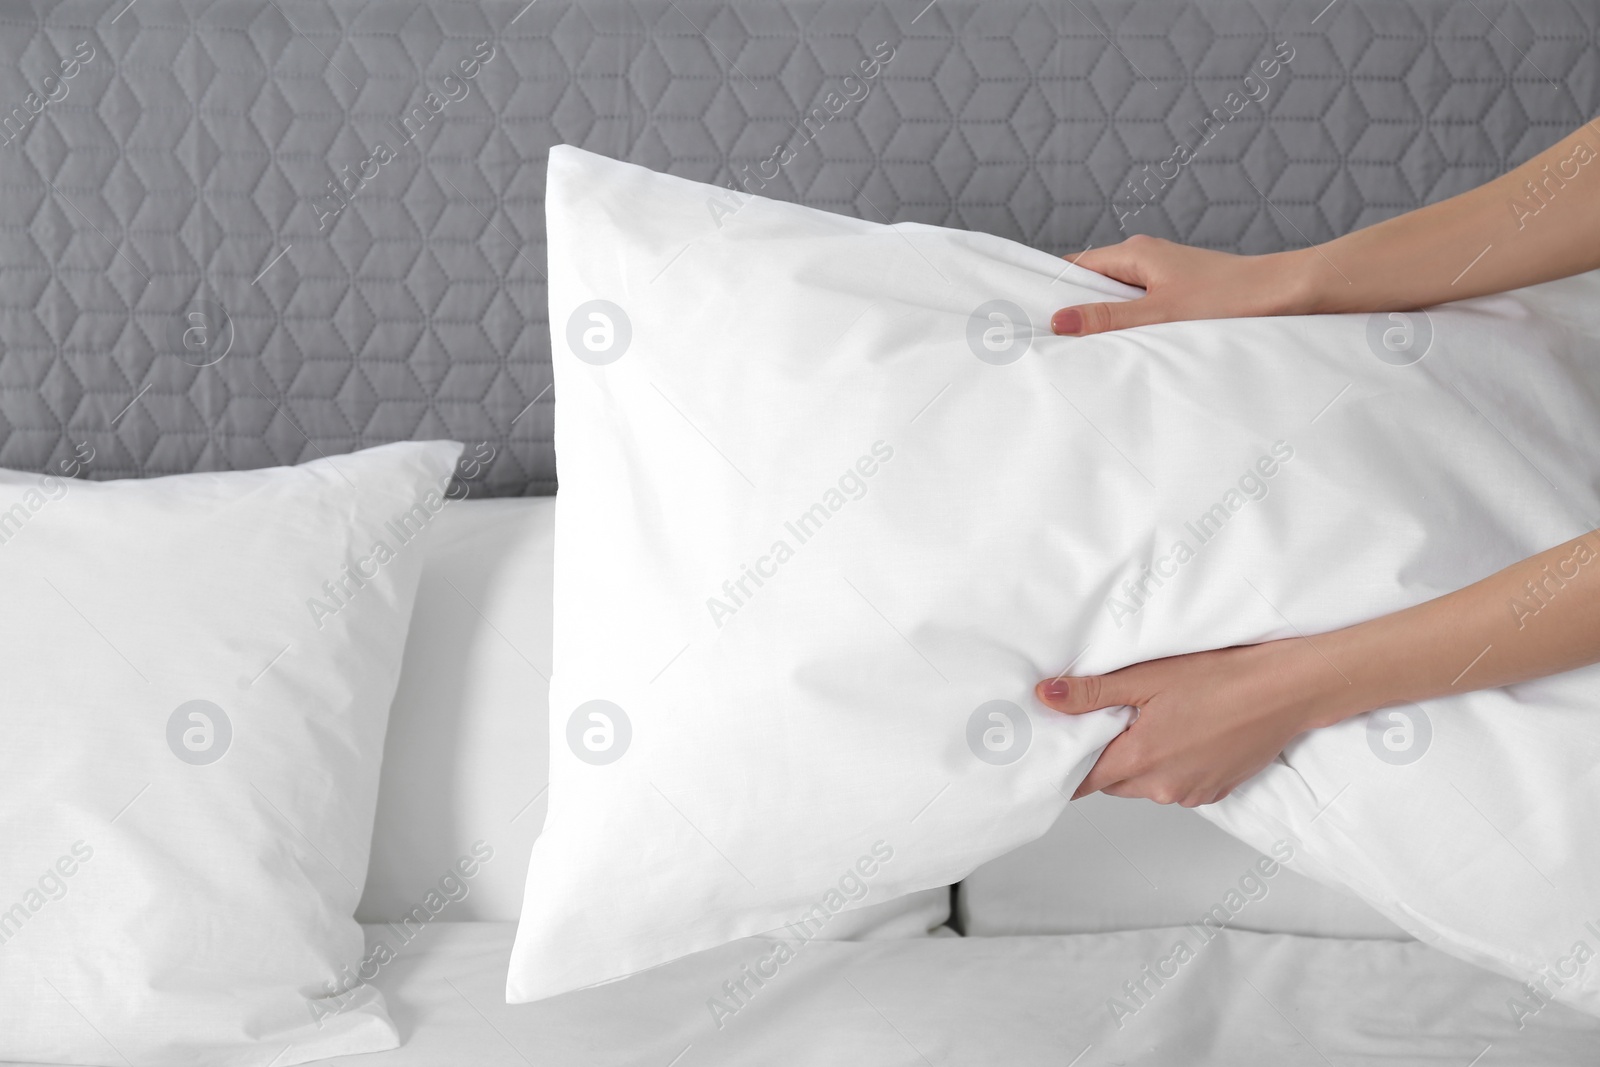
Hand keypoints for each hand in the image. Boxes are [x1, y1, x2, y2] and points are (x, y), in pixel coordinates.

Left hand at [1034, 639, 1338, 806]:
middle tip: (1120, 716)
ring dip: (1142, 761)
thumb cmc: (1222, 678)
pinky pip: (1177, 786)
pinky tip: (1188, 733)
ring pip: (1145, 786)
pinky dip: (1173, 766)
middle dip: (1109, 755)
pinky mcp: (1215, 792)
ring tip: (1160, 720)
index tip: (1065, 747)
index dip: (1070, 765)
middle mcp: (1162, 788)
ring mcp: (1191, 794)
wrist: (1286, 690)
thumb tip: (1046, 697)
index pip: (1083, 782)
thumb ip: (1092, 693)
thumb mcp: (1146, 678)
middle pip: (1113, 782)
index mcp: (1139, 761)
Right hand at [1051, 235, 1311, 335]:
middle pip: (1093, 283)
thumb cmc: (1227, 298)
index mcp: (1134, 254)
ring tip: (1086, 346)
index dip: (1052, 289)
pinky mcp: (1179, 291)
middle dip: (1075, 309)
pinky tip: (1126, 344)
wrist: (1283, 294)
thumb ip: (1108, 319)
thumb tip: (1060, 321)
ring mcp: (1163, 274)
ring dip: (1104, 320)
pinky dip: (1128, 323)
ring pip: (1117, 297)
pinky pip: (1138, 305)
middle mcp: (1145, 259)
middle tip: (1051, 338)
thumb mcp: (1159, 314)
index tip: (1030, 312)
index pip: (1075, 267)